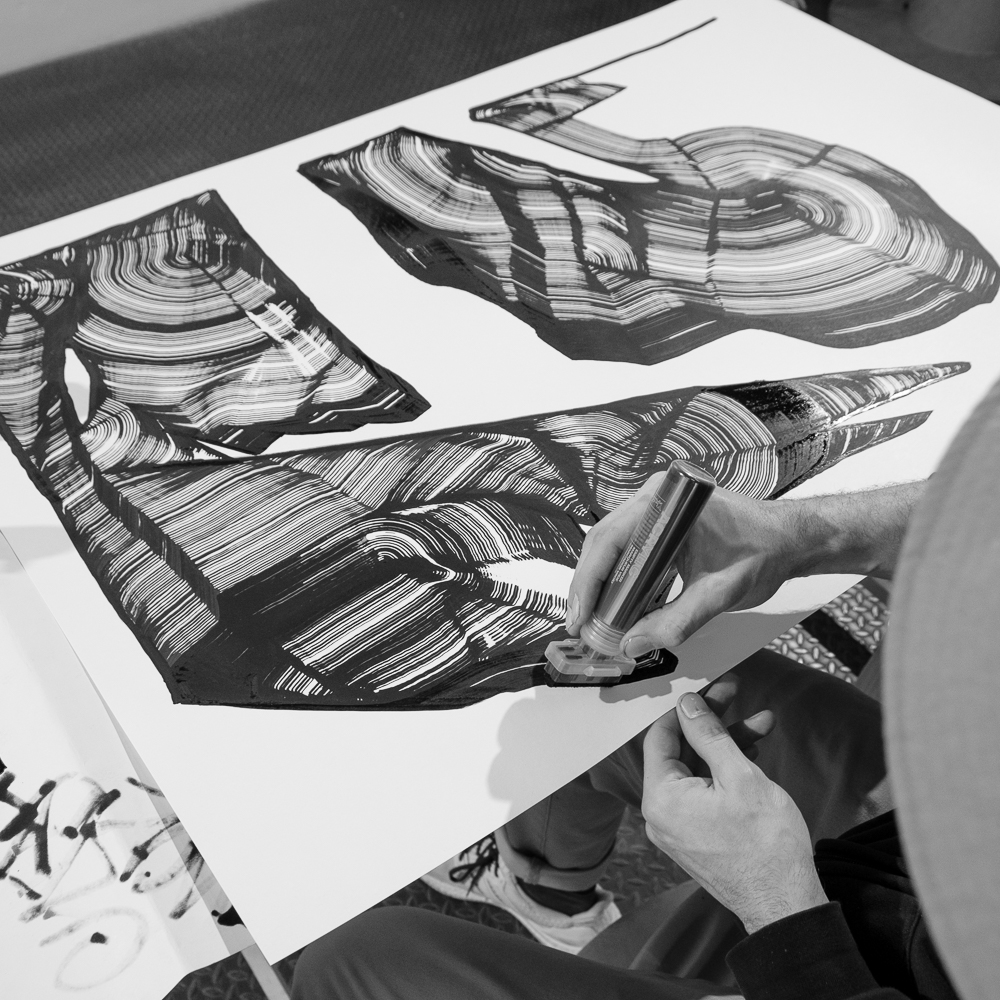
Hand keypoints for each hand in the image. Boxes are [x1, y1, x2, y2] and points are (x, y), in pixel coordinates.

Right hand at [566, 476, 801, 655]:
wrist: (792, 540)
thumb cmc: (764, 554)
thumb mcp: (720, 594)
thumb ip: (676, 622)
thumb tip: (631, 646)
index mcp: (667, 503)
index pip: (610, 540)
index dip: (588, 582)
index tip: (579, 618)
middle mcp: (655, 499)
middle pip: (604, 543)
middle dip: (588, 588)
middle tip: (579, 627)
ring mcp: (656, 509)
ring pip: (612, 548)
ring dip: (601, 585)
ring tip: (592, 622)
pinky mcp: (662, 524)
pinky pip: (629, 551)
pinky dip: (619, 580)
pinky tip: (615, 606)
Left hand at [642, 691, 827, 933]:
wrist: (786, 905)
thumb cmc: (766, 846)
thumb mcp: (740, 776)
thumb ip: (709, 735)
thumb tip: (688, 703)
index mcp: (662, 798)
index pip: (662, 735)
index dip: (689, 708)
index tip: (713, 688)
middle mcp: (661, 813)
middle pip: (681, 751)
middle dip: (713, 722)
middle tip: (737, 694)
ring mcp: (678, 826)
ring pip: (698, 770)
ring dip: (728, 743)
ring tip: (763, 722)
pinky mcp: (697, 835)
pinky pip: (705, 791)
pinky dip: (727, 771)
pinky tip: (754, 750)